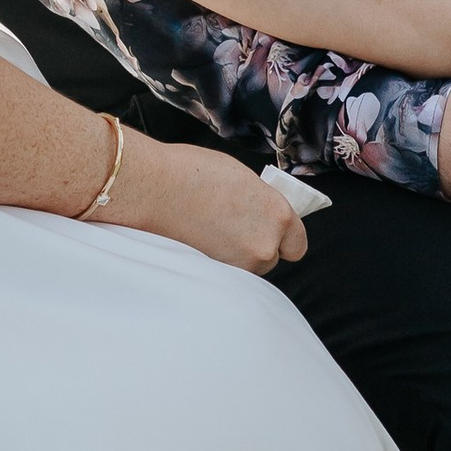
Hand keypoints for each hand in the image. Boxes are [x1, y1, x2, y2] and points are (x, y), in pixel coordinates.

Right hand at [112, 134, 307, 273]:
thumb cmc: (193, 173)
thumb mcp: (243, 180)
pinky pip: (224, 275)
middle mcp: (265, 245)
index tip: (270, 232)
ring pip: (246, 268)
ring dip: (235, 257)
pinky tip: (199, 243)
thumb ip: (261, 202)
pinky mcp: (214, 277)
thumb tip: (261, 214)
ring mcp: (239, 266)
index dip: (283, 238)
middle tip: (231, 227)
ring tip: (210, 234)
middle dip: (255, 246)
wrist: (153, 188)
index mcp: (279, 215)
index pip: (297, 244)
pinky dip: (216, 263)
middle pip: (271, 259)